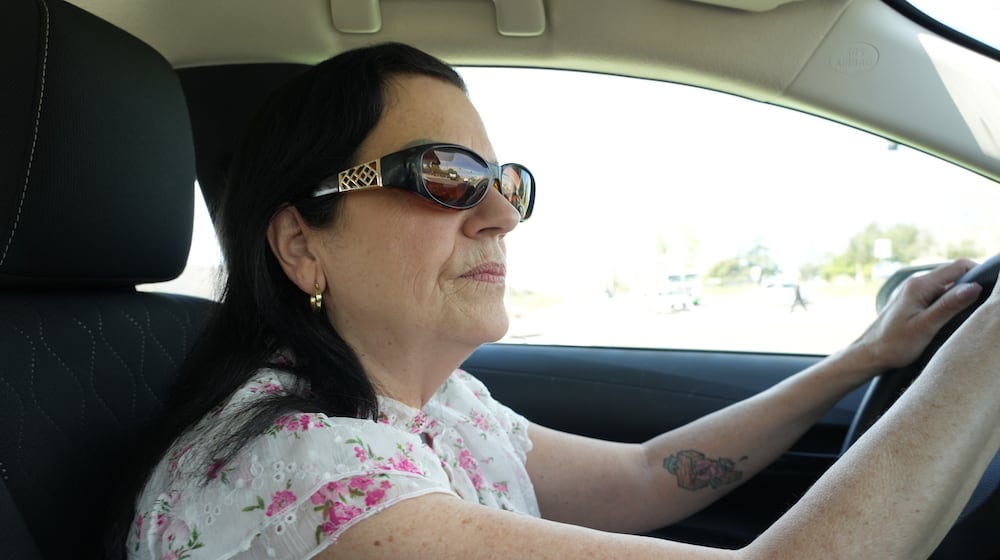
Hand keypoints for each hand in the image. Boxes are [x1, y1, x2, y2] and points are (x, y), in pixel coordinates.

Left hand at [851, 258, 982, 371]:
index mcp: (919, 285)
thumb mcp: (926, 326)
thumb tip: (974, 287)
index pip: (959, 266)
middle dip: (971, 285)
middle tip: (984, 305)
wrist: (868, 354)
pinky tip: (953, 317)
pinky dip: (949, 302)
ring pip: (946, 286)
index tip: (992, 290)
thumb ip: (950, 306)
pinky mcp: (912, 301)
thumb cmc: (894, 344)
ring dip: (960, 295)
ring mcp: (913, 292)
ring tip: (970, 313)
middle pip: (954, 274)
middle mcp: (915, 283)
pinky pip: (937, 295)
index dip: (979, 273)